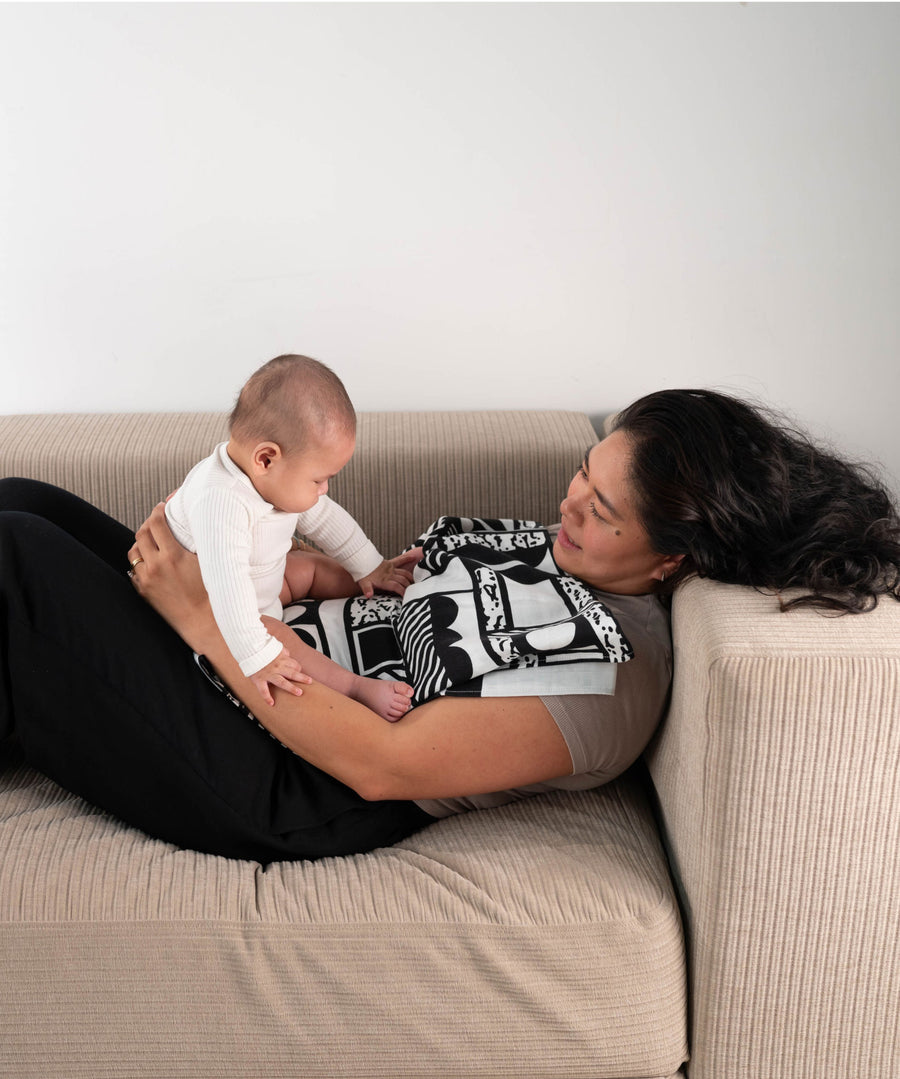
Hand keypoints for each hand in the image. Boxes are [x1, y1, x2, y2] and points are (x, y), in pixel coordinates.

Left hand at [127, 502, 215, 651]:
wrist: (202, 621)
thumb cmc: (210, 592)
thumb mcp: (206, 562)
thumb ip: (196, 540)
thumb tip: (193, 520)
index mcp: (172, 556)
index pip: (155, 523)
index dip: (157, 511)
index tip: (161, 507)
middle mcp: (155, 566)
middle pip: (141, 533)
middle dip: (148, 523)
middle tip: (156, 521)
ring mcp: (146, 580)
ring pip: (133, 551)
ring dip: (141, 543)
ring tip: (152, 541)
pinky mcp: (142, 591)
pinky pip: (134, 570)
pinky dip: (140, 562)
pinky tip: (150, 562)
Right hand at [250, 647, 309, 707]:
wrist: (248, 650)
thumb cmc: (261, 649)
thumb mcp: (275, 647)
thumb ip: (283, 651)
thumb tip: (288, 654)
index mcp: (282, 659)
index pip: (294, 665)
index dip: (298, 669)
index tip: (299, 673)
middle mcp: (277, 667)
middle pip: (292, 673)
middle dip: (302, 678)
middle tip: (309, 682)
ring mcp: (268, 674)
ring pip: (282, 682)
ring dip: (291, 688)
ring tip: (299, 693)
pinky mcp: (259, 679)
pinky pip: (263, 690)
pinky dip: (267, 697)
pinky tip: (271, 703)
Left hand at [357, 548, 423, 597]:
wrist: (361, 561)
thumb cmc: (363, 574)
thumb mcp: (363, 583)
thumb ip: (367, 589)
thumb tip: (369, 595)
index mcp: (384, 580)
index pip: (396, 587)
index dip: (403, 592)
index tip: (406, 597)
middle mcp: (390, 574)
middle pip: (403, 580)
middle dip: (408, 586)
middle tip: (413, 591)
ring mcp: (391, 568)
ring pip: (404, 573)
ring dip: (410, 578)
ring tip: (414, 583)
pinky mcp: (390, 563)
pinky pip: (400, 560)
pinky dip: (407, 558)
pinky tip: (413, 557)